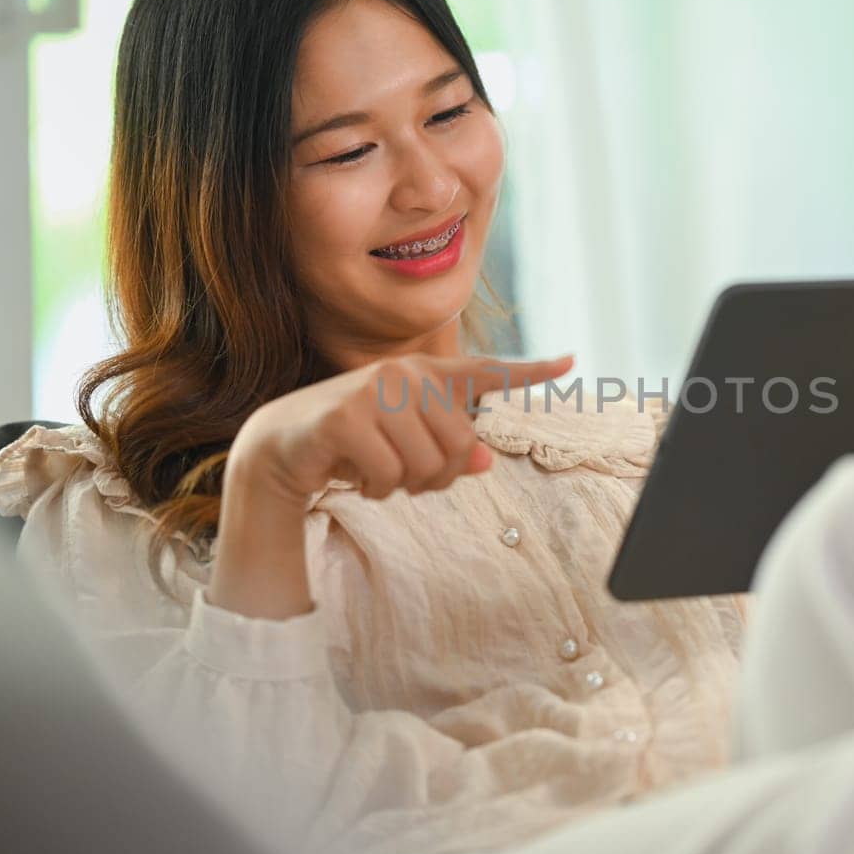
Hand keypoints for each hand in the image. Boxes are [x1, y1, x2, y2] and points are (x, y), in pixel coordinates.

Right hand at [230, 352, 575, 503]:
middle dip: (438, 476)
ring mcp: (374, 390)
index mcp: (425, 375)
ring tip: (378, 473)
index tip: (570, 362)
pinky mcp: (346, 417)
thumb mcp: (407, 447)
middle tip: (405, 477)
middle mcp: (405, 373)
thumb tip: (486, 462)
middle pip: (462, 445)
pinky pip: (391, 475)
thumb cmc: (353, 445)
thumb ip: (449, 452)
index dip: (532, 372)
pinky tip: (356, 475)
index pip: (487, 372)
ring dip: (406, 486)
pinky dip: (378, 490)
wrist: (282, 447)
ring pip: (427, 464)